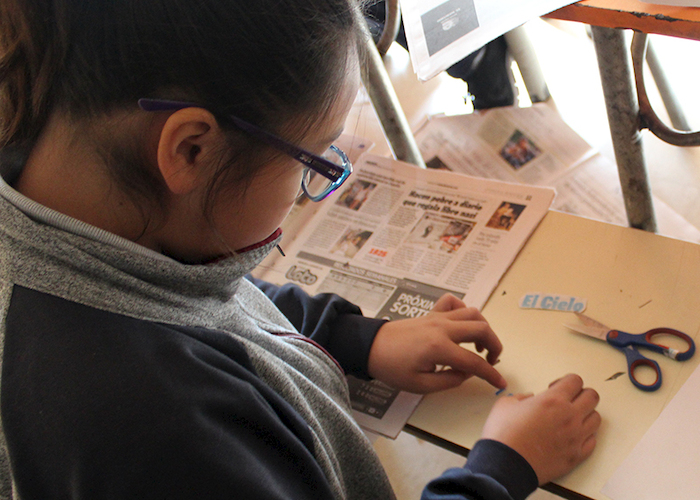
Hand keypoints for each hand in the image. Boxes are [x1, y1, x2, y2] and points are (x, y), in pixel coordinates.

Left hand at [367, 293, 505, 393]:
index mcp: (439, 348)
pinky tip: (460, 325)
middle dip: (494, 345)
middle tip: (491, 360)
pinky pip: (452, 302)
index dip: (491, 374)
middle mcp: (442, 328)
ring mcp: (437, 317)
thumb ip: (449, 381)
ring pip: (472, 312)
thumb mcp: (420, 385)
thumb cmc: (392, 368)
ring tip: (478, 346)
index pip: (474, 362)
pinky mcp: (431, 313)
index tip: (500, 383)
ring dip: (482, 328)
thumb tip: (468, 373)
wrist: (371, 347)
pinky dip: (463, 310)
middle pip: (481, 329)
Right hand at [481, 374, 600, 484]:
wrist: (505, 465)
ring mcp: (576, 438)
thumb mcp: (506, 404)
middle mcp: (570, 416)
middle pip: (592, 397)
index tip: (557, 387)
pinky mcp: (577, 456)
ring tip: (570, 419)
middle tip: (567, 401)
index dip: (567, 381)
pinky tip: (571, 437)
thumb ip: (521, 397)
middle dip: (581, 394)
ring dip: (585, 415)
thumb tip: (529, 400)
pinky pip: (592, 441)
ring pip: (596, 419)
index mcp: (553, 400)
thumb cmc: (504, 434)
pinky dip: (585, 436)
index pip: (576, 381)